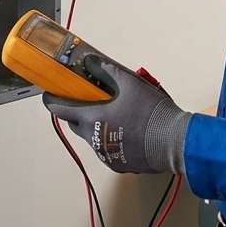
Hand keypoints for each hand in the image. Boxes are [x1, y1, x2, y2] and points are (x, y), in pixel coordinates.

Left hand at [44, 57, 190, 174]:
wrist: (175, 142)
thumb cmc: (151, 112)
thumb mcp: (130, 83)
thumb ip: (107, 71)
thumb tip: (91, 62)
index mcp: (93, 119)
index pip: (60, 111)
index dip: (52, 101)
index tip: (50, 95)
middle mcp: (94, 140)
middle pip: (75, 124)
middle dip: (78, 113)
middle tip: (90, 101)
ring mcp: (106, 155)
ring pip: (92, 138)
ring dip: (97, 126)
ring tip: (116, 115)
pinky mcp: (119, 165)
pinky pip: (107, 150)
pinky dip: (111, 139)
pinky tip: (128, 131)